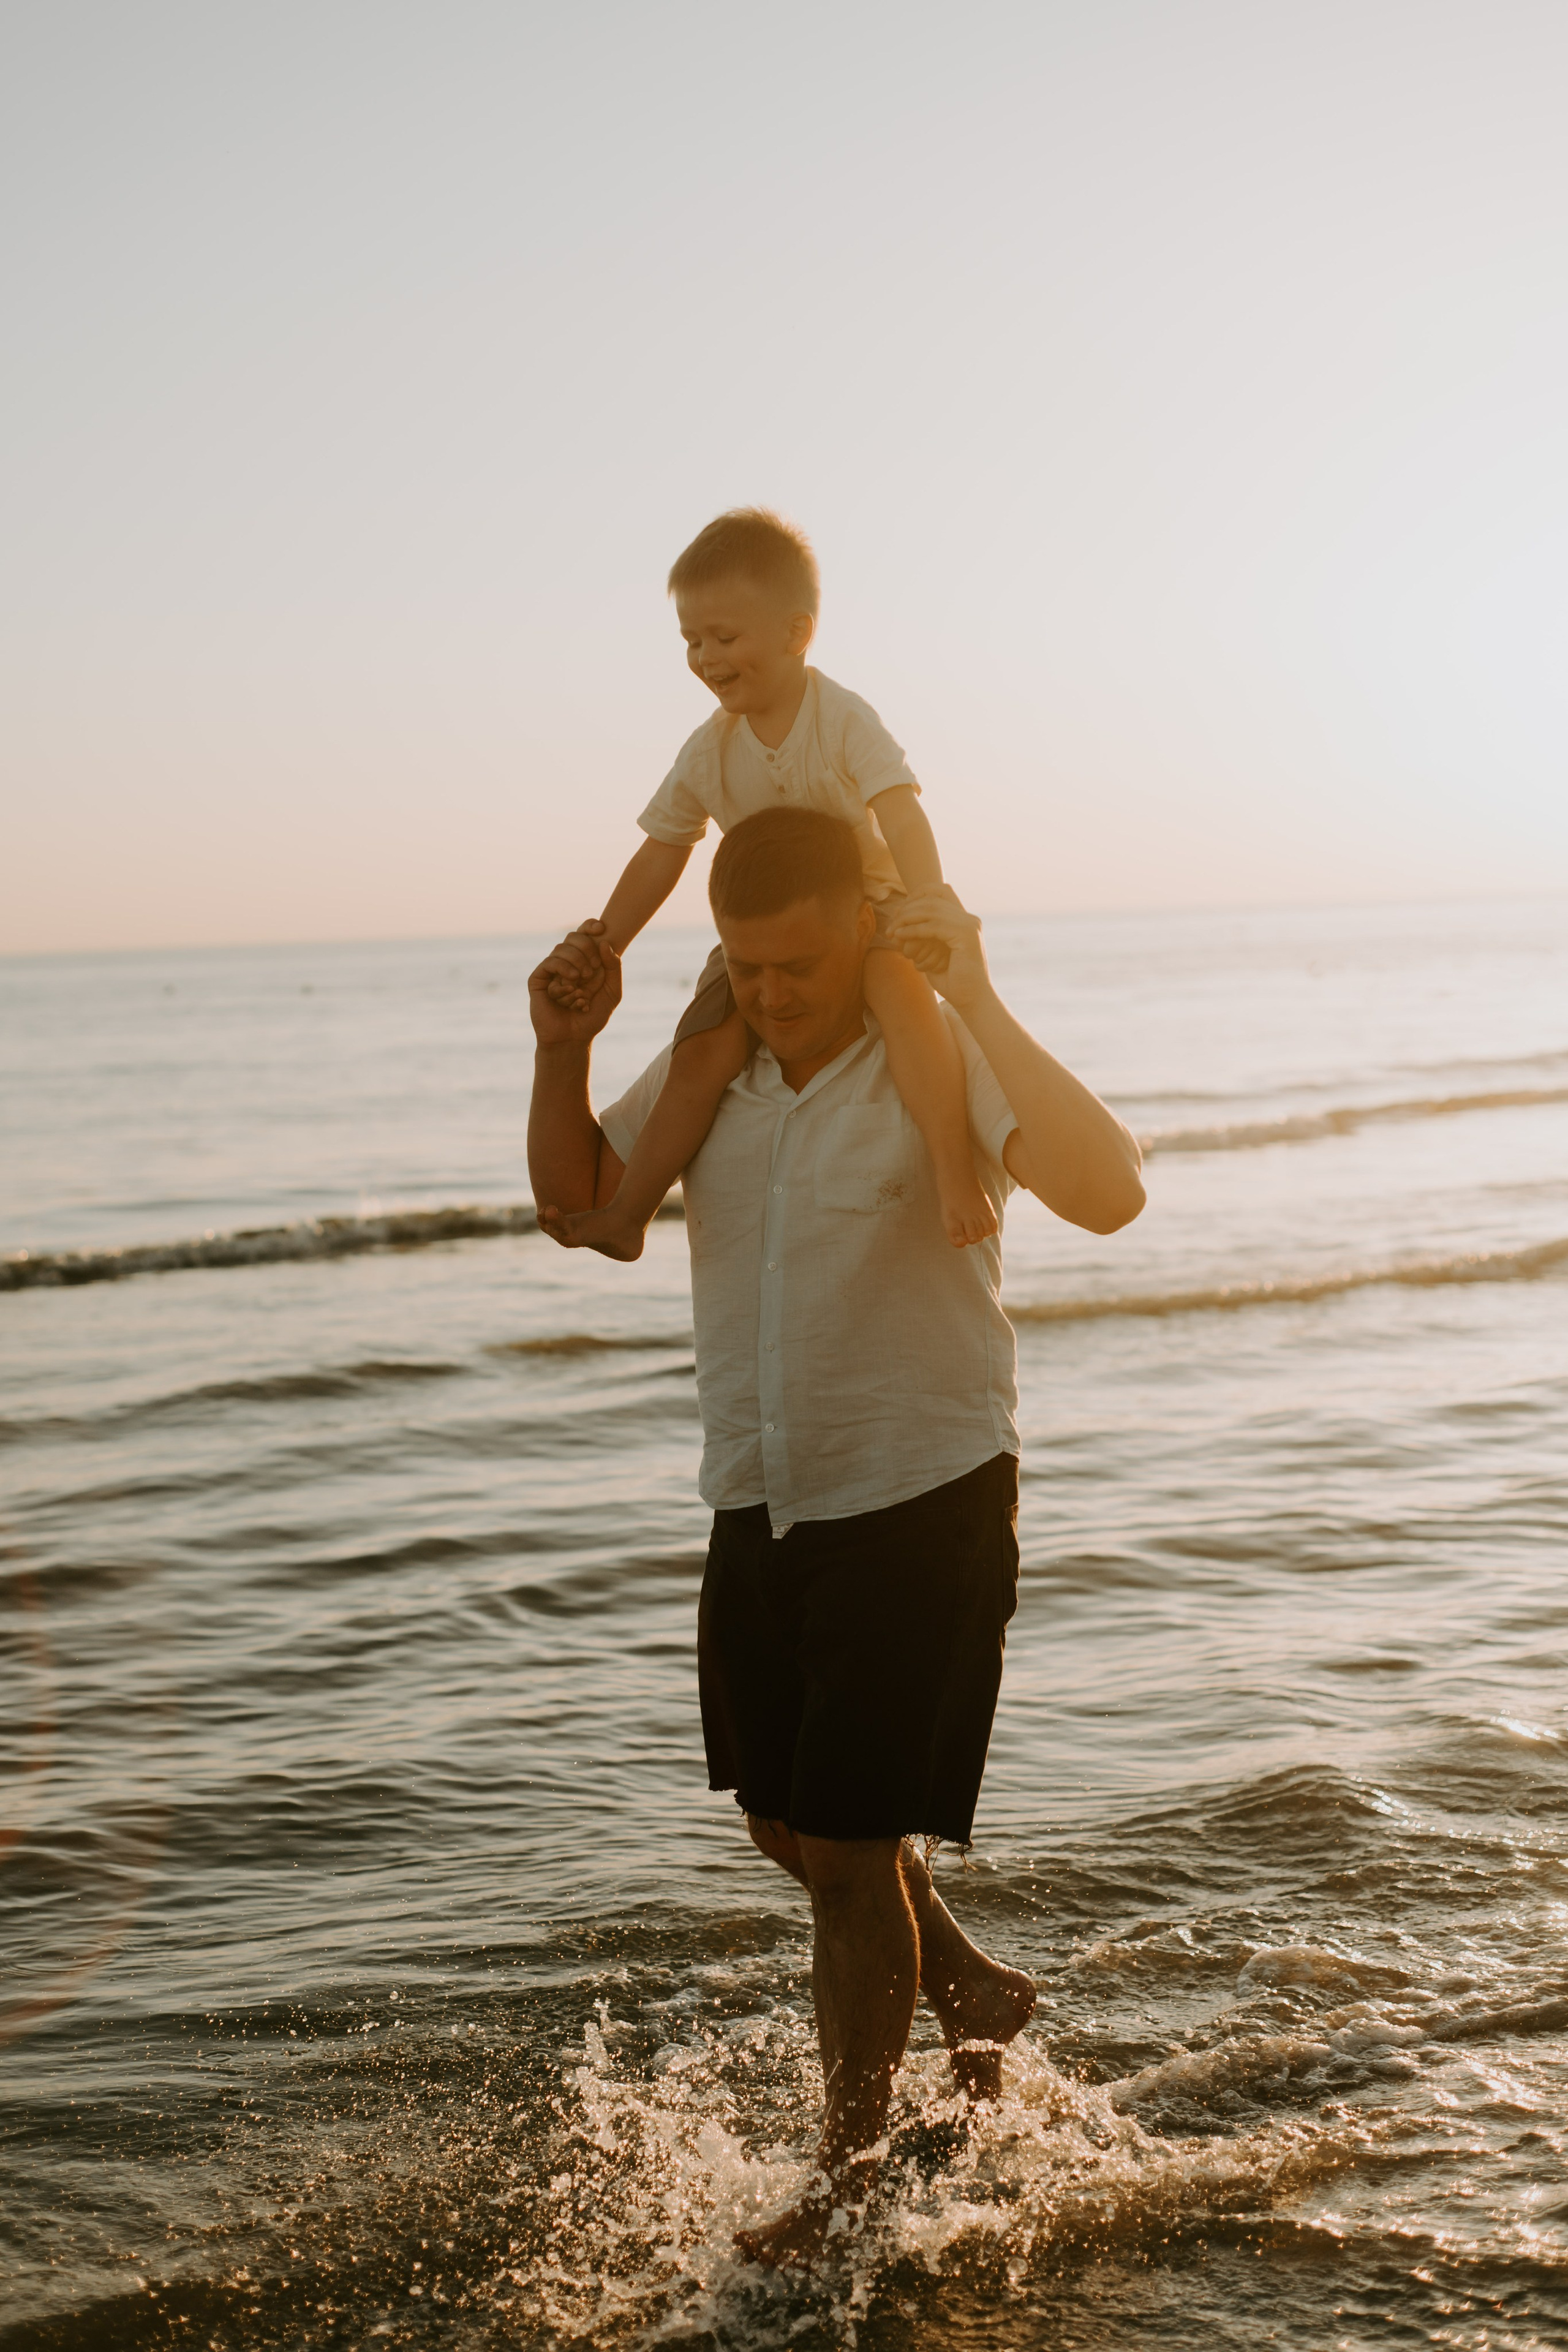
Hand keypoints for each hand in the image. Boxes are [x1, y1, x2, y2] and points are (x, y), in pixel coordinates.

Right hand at [542, 918, 609, 1010]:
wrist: (573, 1039)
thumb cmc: (592, 1017)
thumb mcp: (613, 992)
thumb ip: (614, 967)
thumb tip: (604, 942)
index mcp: (584, 961)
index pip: (584, 933)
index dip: (590, 926)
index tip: (601, 928)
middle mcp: (567, 962)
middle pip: (574, 936)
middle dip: (586, 948)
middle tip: (593, 969)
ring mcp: (552, 970)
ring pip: (561, 948)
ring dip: (576, 962)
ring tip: (582, 982)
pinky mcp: (538, 979)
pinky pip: (550, 963)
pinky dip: (563, 971)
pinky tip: (571, 986)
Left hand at [885, 887, 992, 1016]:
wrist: (972, 999)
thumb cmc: (953, 981)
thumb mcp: (935, 954)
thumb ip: (926, 937)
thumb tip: (904, 927)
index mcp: (965, 920)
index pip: (940, 891)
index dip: (917, 896)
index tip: (899, 914)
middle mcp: (969, 919)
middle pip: (932, 898)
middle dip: (907, 909)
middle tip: (891, 926)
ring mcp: (970, 925)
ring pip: (931, 910)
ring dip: (907, 919)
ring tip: (892, 932)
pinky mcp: (966, 935)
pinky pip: (933, 926)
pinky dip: (913, 929)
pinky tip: (901, 936)